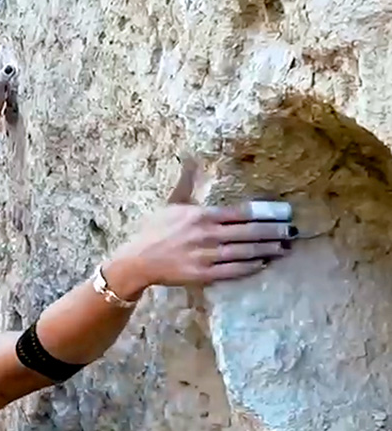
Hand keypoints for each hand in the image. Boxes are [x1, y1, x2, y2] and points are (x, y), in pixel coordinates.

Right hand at [104, 160, 294, 295]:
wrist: (137, 261)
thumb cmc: (154, 231)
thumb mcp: (171, 203)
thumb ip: (187, 182)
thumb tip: (189, 156)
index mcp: (202, 215)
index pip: (242, 212)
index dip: (266, 213)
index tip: (285, 213)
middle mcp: (207, 235)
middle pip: (249, 233)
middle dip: (273, 232)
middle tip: (293, 232)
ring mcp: (206, 256)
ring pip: (244, 252)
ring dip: (267, 250)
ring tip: (284, 248)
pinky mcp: (202, 274)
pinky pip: (232, 271)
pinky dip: (250, 267)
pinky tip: (263, 263)